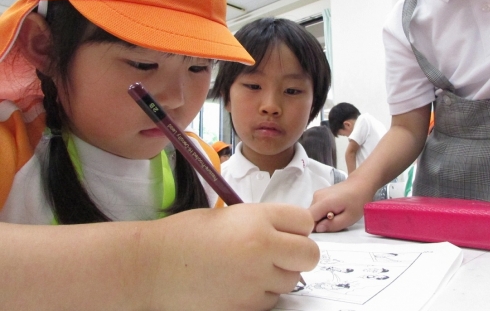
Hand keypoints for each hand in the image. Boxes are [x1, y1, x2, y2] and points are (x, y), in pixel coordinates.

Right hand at [142, 203, 318, 310]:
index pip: (304, 222)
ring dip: (279, 274)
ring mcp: (255, 281)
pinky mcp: (246, 306)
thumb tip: (288, 234)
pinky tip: (239, 283)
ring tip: (250, 267)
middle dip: (299, 254)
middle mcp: (262, 248)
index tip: (289, 230)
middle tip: (281, 252)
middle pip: (310, 255)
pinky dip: (261, 293)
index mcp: (257, 219)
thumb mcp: (230, 215)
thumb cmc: (185, 235)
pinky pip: (271, 300)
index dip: (297, 227)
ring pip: (292, 280)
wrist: (154, 266)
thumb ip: (263, 222)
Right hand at [309, 179, 372, 232]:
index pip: (309, 218)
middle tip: (335, 221)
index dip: (314, 227)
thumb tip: (318, 229)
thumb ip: (333, 225)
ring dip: (322, 218)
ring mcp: (317, 194)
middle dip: (320, 223)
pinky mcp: (319, 194)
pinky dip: (323, 212)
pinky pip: (316, 208)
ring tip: (336, 215)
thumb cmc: (357, 202)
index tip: (325, 230)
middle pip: (311, 216)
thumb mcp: (349, 218)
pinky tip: (334, 210)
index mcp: (323, 202)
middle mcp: (316, 197)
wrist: (360, 185)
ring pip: (313, 212)